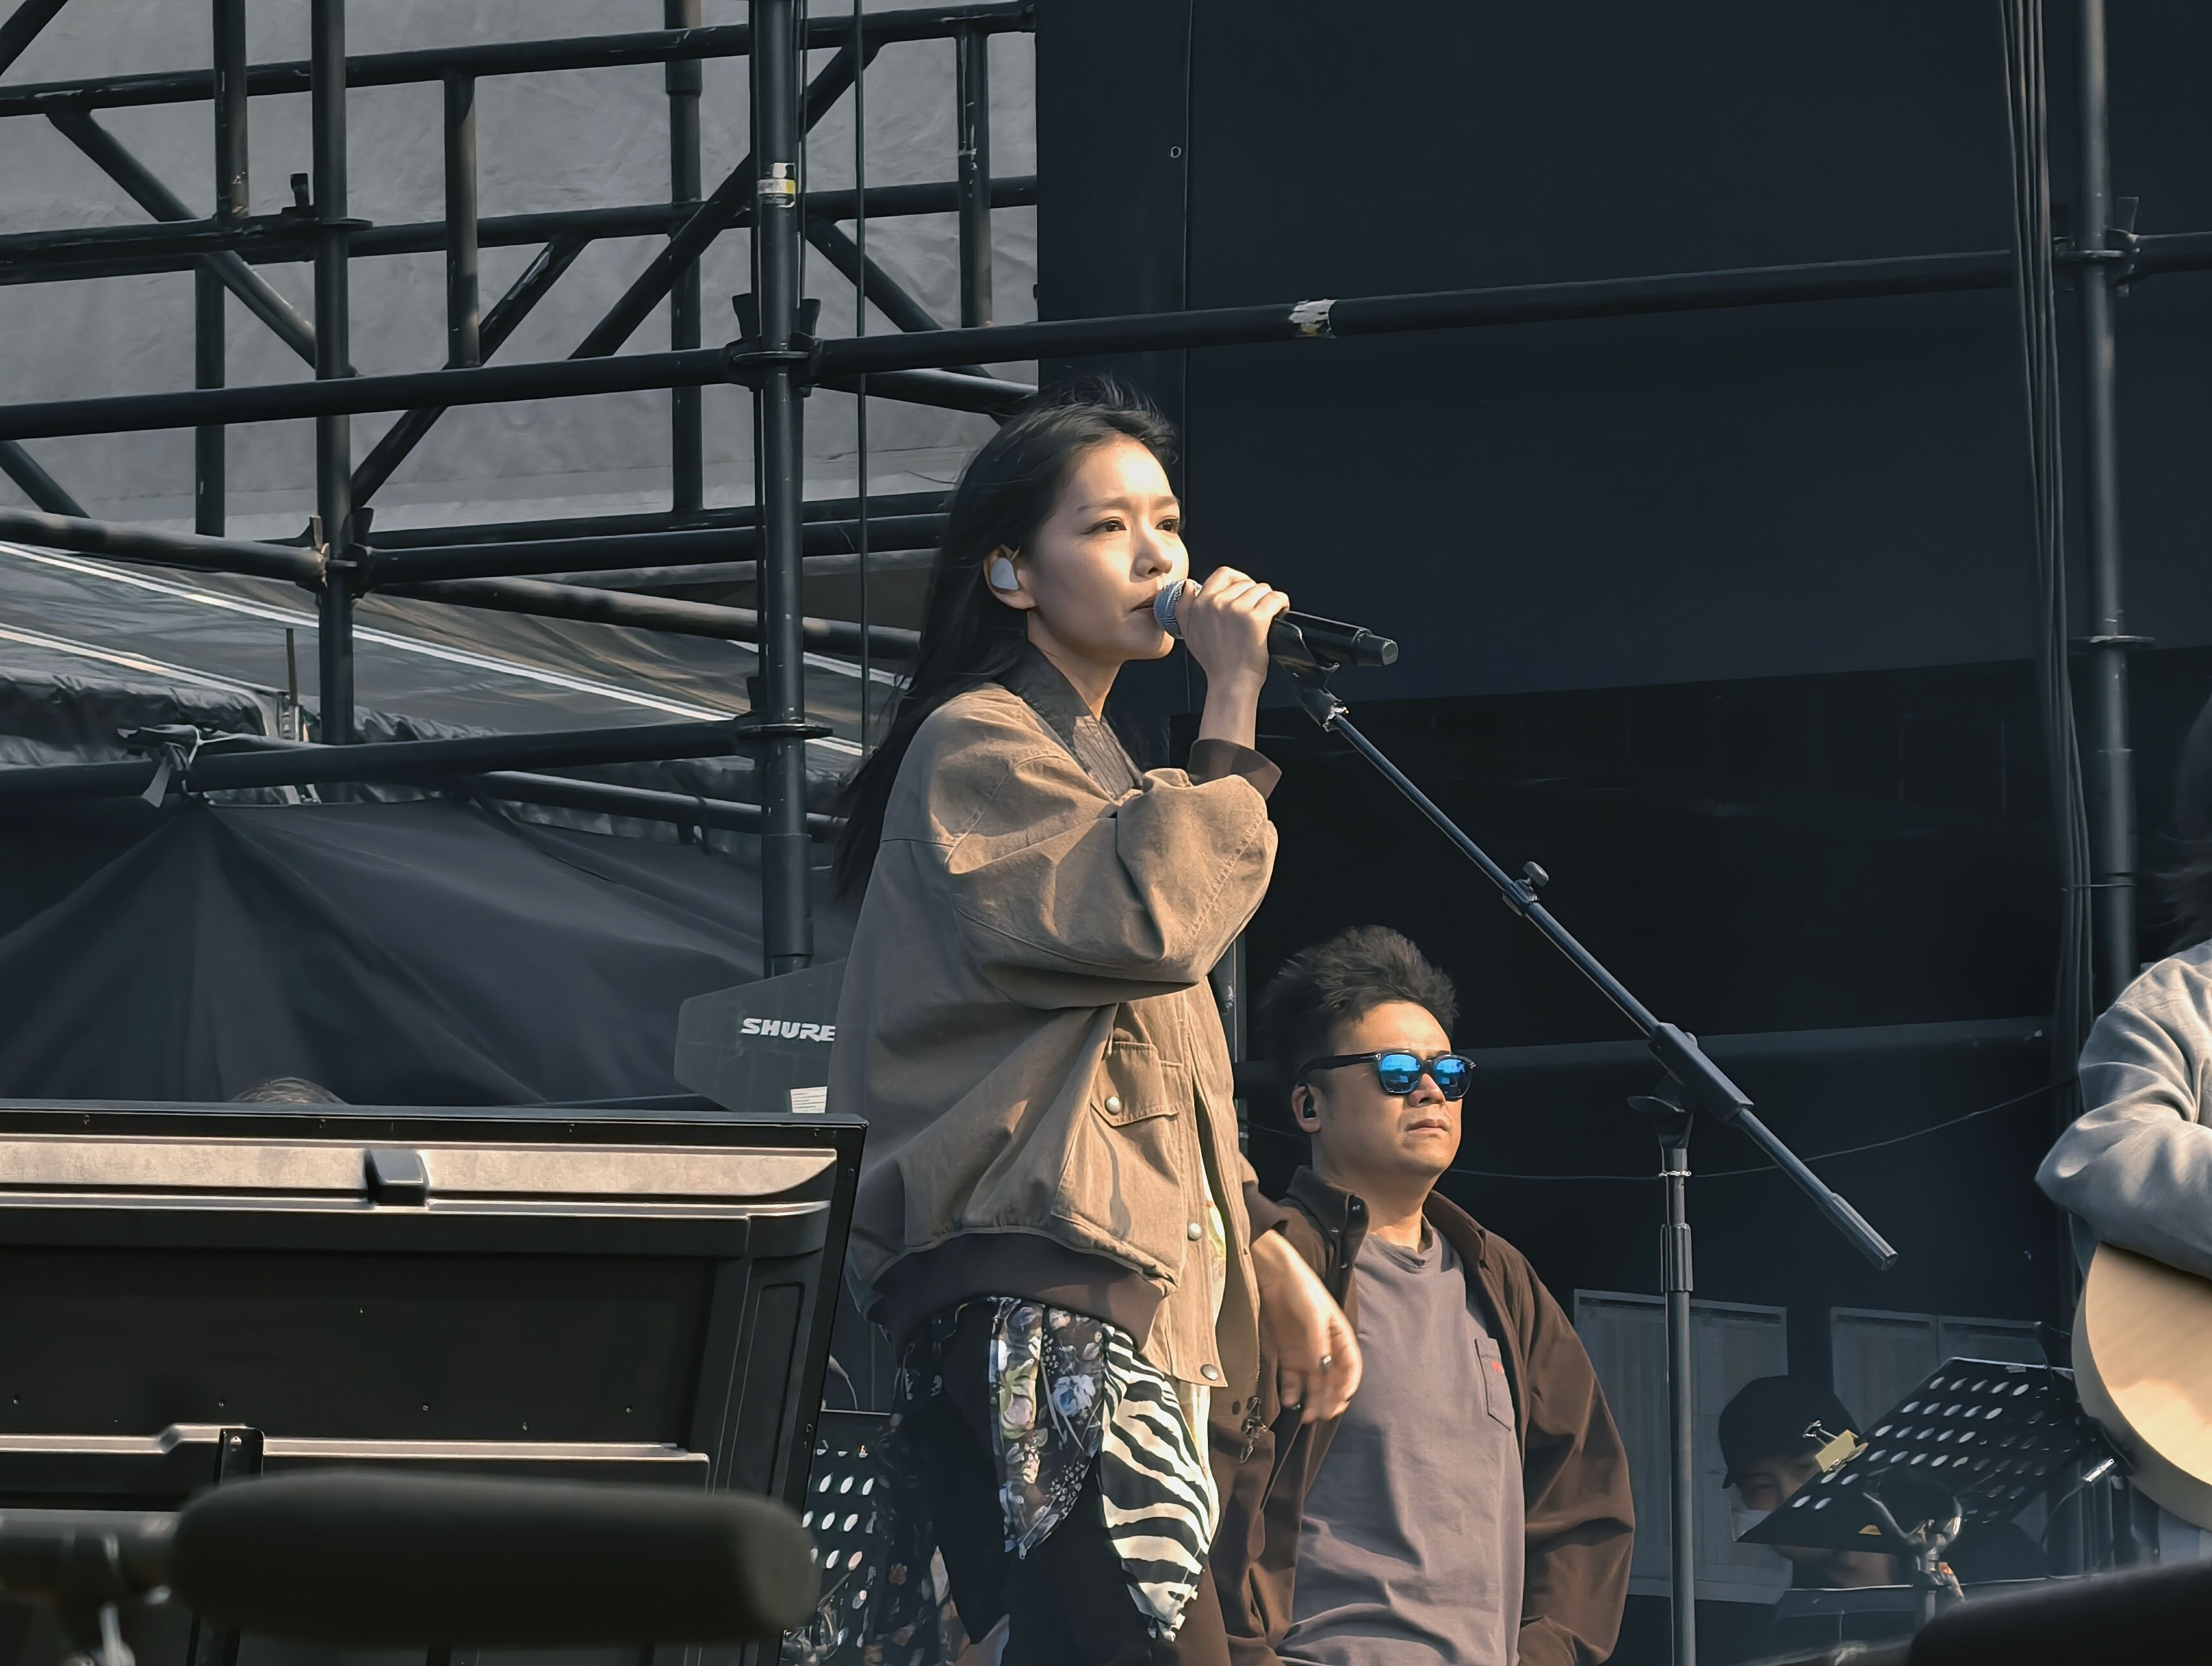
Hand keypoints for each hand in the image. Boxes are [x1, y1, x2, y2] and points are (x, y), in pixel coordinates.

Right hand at [1177, 567, 1288, 697]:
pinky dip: (1281, 604)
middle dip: (1255, 594)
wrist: (1230, 682)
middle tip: (1258, 609)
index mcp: (1201, 604)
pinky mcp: (1256, 618)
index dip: (1239, 580)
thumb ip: (1184, 607)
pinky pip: (1275, 598)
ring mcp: (1237, 609)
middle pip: (1246, 582)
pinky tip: (1280, 613)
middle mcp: (1217, 603)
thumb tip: (1188, 586)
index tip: (1245, 591)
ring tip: (1269, 614)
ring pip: (1262, 589)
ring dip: (1269, 600)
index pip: (1224, 574)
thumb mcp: (1189, 633)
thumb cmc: (1215, 663)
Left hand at [1250, 1229, 1361, 1422]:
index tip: (1343, 1399)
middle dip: (1329, 1399)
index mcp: (1339, 1336)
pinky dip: (1292, 1391)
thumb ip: (1319, 1342)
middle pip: (1332, 1380)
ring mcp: (1305, 1353)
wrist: (1273, 1275)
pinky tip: (1289, 1401)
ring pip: (1313, 1383)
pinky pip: (1292, 1378)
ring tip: (1306, 1416)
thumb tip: (1324, 1370)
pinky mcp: (1287, 1354)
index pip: (1351, 1366)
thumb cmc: (1301, 1288)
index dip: (1349, 1384)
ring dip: (1312, 1400)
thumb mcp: (1314, 1314)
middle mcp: (1325, 1348)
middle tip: (1322, 1415)